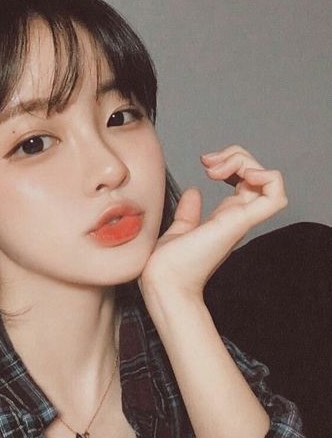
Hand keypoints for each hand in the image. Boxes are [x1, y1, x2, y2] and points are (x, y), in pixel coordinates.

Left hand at [139, 145, 287, 297]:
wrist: (163, 282)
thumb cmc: (167, 264)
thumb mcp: (179, 229)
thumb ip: (189, 212)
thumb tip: (194, 192)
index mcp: (225, 217)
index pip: (244, 181)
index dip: (231, 162)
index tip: (205, 162)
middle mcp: (237, 217)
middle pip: (258, 175)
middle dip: (237, 156)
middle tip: (208, 162)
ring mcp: (241, 220)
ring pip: (270, 180)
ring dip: (247, 162)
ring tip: (216, 167)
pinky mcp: (240, 222)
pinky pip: (275, 195)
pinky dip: (266, 176)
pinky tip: (242, 174)